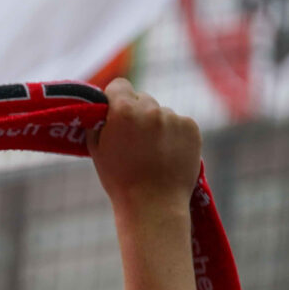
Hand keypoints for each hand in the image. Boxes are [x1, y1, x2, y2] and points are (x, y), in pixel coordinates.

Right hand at [88, 78, 200, 222]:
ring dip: (156, 125)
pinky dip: (173, 134)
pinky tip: (167, 154)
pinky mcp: (191, 127)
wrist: (153, 204)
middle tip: (133, 138)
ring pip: (161, 112)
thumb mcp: (97, 150)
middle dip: (136, 112)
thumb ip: (98, 123)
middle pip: (141, 98)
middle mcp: (150, 108)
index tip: (114, 113)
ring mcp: (173, 117)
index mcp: (123, 111)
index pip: (119, 85)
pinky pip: (178, 123)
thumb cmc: (119, 180)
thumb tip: (100, 109)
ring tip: (152, 152)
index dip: (114, 98)